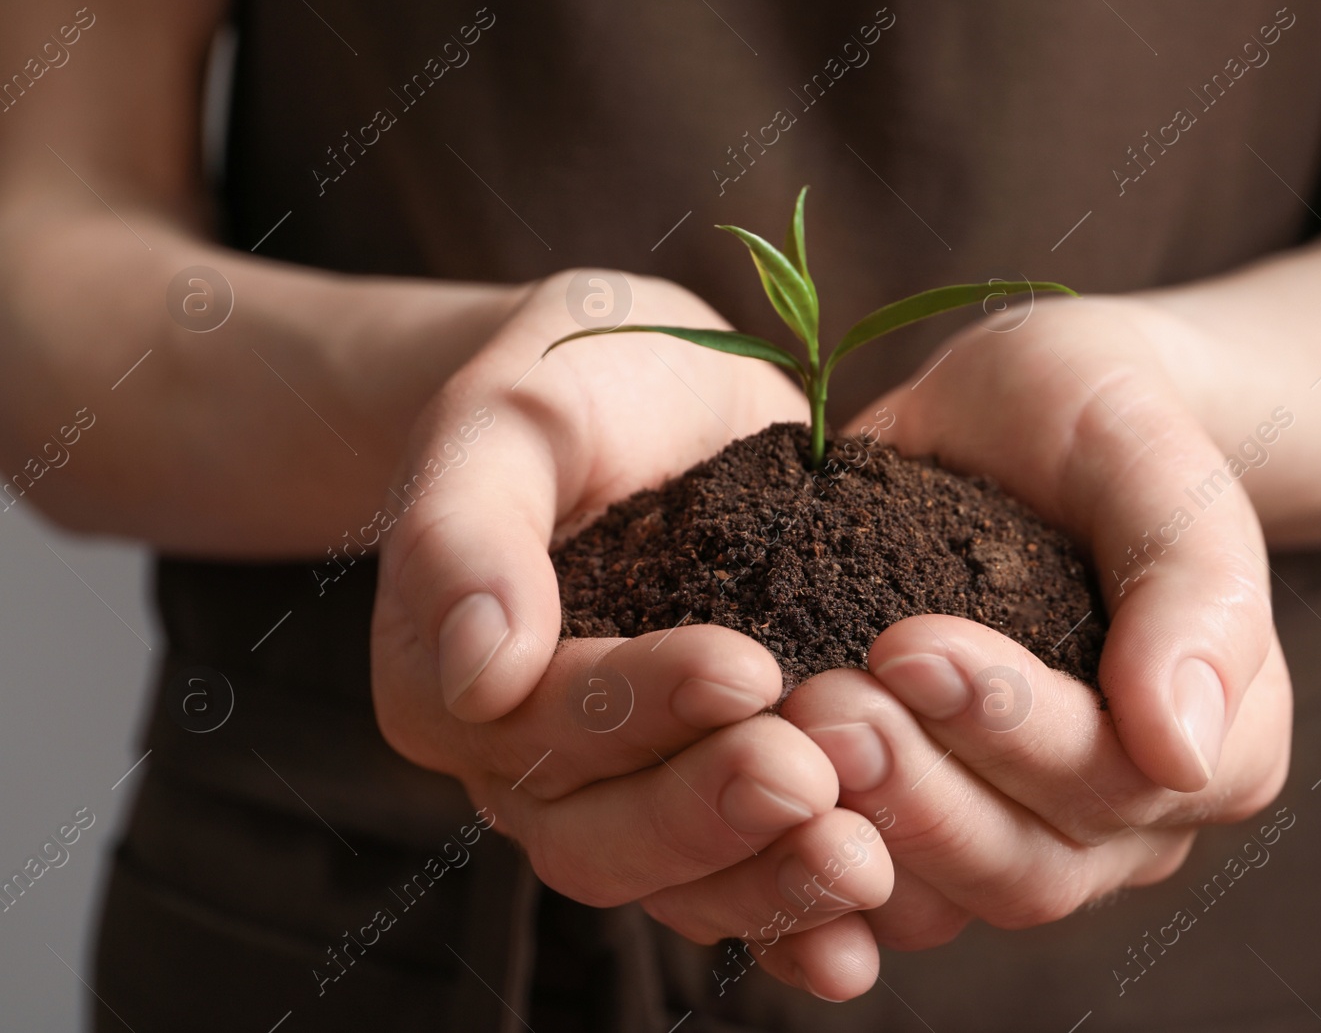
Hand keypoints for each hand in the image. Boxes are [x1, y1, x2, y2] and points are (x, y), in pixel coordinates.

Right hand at [370, 271, 892, 998]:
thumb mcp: (509, 417)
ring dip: (766, 882)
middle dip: (711, 813)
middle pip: (599, 834)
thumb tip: (479, 669)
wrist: (654, 399)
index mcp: (449, 679)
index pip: (535, 721)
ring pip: (673, 882)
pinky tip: (864, 939)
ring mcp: (613, 795)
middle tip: (816, 776)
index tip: (746, 667)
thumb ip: (468, 530)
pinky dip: (793, 923)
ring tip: (866, 863)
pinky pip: (733, 886)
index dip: (636, 708)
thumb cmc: (573, 387)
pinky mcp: (698, 795)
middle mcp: (520, 764)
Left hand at [781, 296, 1290, 950]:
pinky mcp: (926, 826)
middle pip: (1027, 867)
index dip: (1008, 726)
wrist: (1016, 419)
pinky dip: (802, 869)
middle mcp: (1126, 822)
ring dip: (856, 830)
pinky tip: (736, 818)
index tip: (903, 642)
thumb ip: (1192, 590)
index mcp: (1217, 747)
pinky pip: (869, 891)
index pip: (1115, 779)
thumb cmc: (1099, 423)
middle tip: (820, 703)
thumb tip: (1185, 755)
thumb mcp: (1154, 462)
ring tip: (779, 731)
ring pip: (943, 899)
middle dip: (917, 791)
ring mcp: (1021, 835)